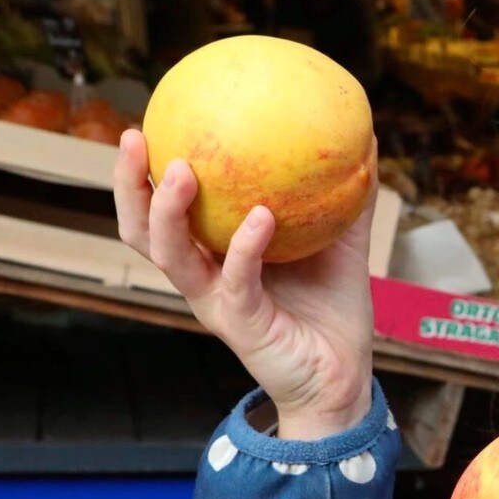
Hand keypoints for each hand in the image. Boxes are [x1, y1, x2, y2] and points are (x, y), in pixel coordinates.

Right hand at [113, 129, 376, 439]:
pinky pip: (236, 281)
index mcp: (214, 256)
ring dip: (167, 211)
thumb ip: (348, 198)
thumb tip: (368, 140)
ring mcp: (217, 303)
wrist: (344, 376)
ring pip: (169, 255)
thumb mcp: (342, 244)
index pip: (162, 209)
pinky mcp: (241, 326)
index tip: (146, 122)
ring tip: (180, 170)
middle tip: (135, 138)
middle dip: (129, 184)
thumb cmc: (334, 310)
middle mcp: (204, 278)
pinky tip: (261, 216)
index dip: (144, 171)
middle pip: (142, 230)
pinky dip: (244, 247)